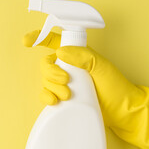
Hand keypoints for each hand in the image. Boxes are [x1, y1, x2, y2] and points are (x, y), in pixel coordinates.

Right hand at [23, 30, 142, 126]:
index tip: (27, 42)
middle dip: (51, 72)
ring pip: (45, 80)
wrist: (122, 111)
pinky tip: (53, 101)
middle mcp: (68, 66)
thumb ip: (83, 56)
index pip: (53, 40)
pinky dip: (46, 97)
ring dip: (52, 86)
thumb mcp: (102, 66)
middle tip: (66, 81)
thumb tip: (60, 52)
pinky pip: (45, 94)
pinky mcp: (62, 97)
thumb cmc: (115, 86)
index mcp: (76, 53)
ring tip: (67, 95)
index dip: (38, 37)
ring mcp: (64, 82)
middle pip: (46, 63)